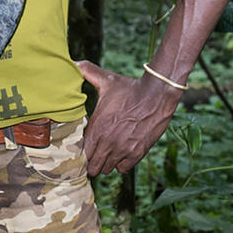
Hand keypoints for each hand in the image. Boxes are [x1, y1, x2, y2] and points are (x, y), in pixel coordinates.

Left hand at [77, 59, 182, 178]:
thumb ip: (87, 72)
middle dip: (92, 160)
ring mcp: (123, 150)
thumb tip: (73, 62)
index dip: (81, 152)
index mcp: (96, 127)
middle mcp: (107, 142)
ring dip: (106, 163)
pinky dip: (121, 165)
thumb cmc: (131, 87)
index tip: (86, 146)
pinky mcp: (137, 153)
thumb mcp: (107, 80)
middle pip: (92, 166)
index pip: (81, 153)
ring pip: (106, 169)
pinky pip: (123, 170)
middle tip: (96, 151)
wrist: (158, 94)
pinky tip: (122, 153)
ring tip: (109, 153)